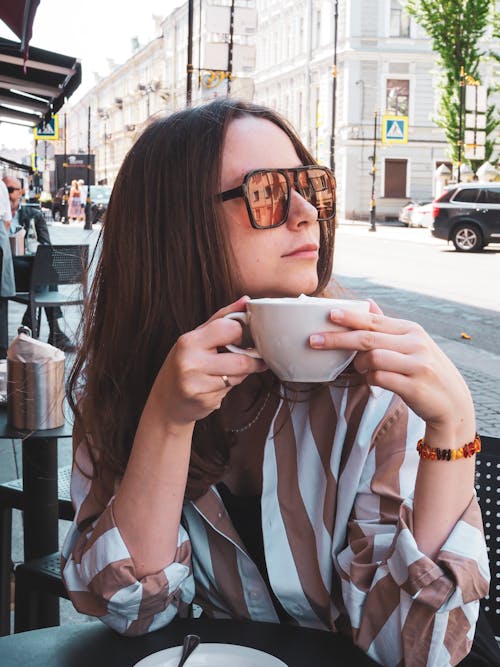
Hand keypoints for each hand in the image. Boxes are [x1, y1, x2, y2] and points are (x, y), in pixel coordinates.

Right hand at [151, 296, 266, 427]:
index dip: (239, 333)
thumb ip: (223, 317)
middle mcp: (190, 363)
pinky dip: (229, 386)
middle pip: (241, 360)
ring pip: (239, 376)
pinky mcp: (204, 402)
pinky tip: (215, 385)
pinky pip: (230, 390)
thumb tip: (247, 300)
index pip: (230, 329)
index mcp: (189, 341)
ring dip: (240, 374)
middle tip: (247, 357)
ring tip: (225, 371)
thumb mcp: (198, 336)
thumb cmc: (185, 362)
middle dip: (249, 360)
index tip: (240, 337)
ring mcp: (196, 385)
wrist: (166, 400)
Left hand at [310, 300, 474, 439]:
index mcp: (411, 330)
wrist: (452, 401)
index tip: (329, 314)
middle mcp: (415, 344)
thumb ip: (387, 326)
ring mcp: (416, 365)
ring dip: (359, 364)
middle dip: (338, 339)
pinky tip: (370, 380)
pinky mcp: (413, 386)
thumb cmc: (424, 370)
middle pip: (368, 338)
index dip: (350, 317)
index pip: (374, 320)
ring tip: (359, 368)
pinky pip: (380, 379)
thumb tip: (367, 302)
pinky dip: (370, 379)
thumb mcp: (411, 343)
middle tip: (314, 341)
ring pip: (372, 358)